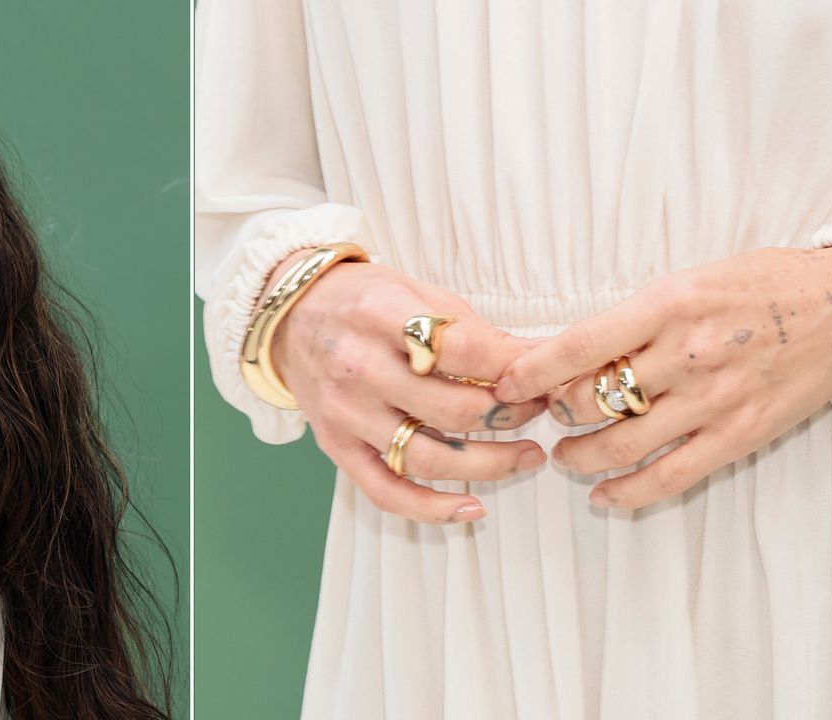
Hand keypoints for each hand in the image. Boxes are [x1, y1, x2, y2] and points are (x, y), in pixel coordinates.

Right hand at [264, 249, 549, 524]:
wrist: (290, 316)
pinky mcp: (336, 446)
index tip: (539, 374)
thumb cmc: (361, 301)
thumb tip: (541, 360)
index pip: (463, 350)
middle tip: (537, 409)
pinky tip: (473, 508)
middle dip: (511, 415)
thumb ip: (474, 331)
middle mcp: (358, 367)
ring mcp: (345, 413)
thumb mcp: (418, 294)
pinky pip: (386, 491)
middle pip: (453, 410)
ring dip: (491, 464)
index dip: (513, 368)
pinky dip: (431, 509)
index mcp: (380, 316)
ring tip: (527, 455)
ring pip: (429, 458)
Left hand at [493, 246, 831, 508]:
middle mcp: (688, 353)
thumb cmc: (760, 287)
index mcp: (669, 305)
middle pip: (592, 399)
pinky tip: (603, 494)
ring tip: (566, 452)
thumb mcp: (686, 283)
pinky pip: (671, 477)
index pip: (578, 344)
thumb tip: (564, 351)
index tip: (505, 384)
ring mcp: (714, 399)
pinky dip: (628, 492)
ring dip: (580, 455)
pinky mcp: (738, 436)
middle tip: (545, 414)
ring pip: (621, 444)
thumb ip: (631, 319)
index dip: (531, 371)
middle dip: (554, 413)